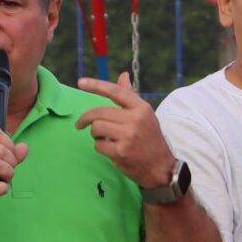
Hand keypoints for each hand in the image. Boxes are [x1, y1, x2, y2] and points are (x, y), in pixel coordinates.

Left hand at [76, 72, 177, 189]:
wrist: (160, 167)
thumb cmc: (150, 138)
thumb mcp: (144, 114)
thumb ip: (130, 96)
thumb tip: (123, 75)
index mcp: (141, 108)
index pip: (116, 92)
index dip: (97, 85)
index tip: (81, 82)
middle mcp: (135, 119)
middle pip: (99, 112)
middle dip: (86, 119)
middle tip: (81, 124)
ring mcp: (128, 136)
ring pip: (96, 128)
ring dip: (95, 134)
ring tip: (104, 138)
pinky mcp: (121, 152)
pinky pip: (98, 145)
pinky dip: (100, 147)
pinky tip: (110, 149)